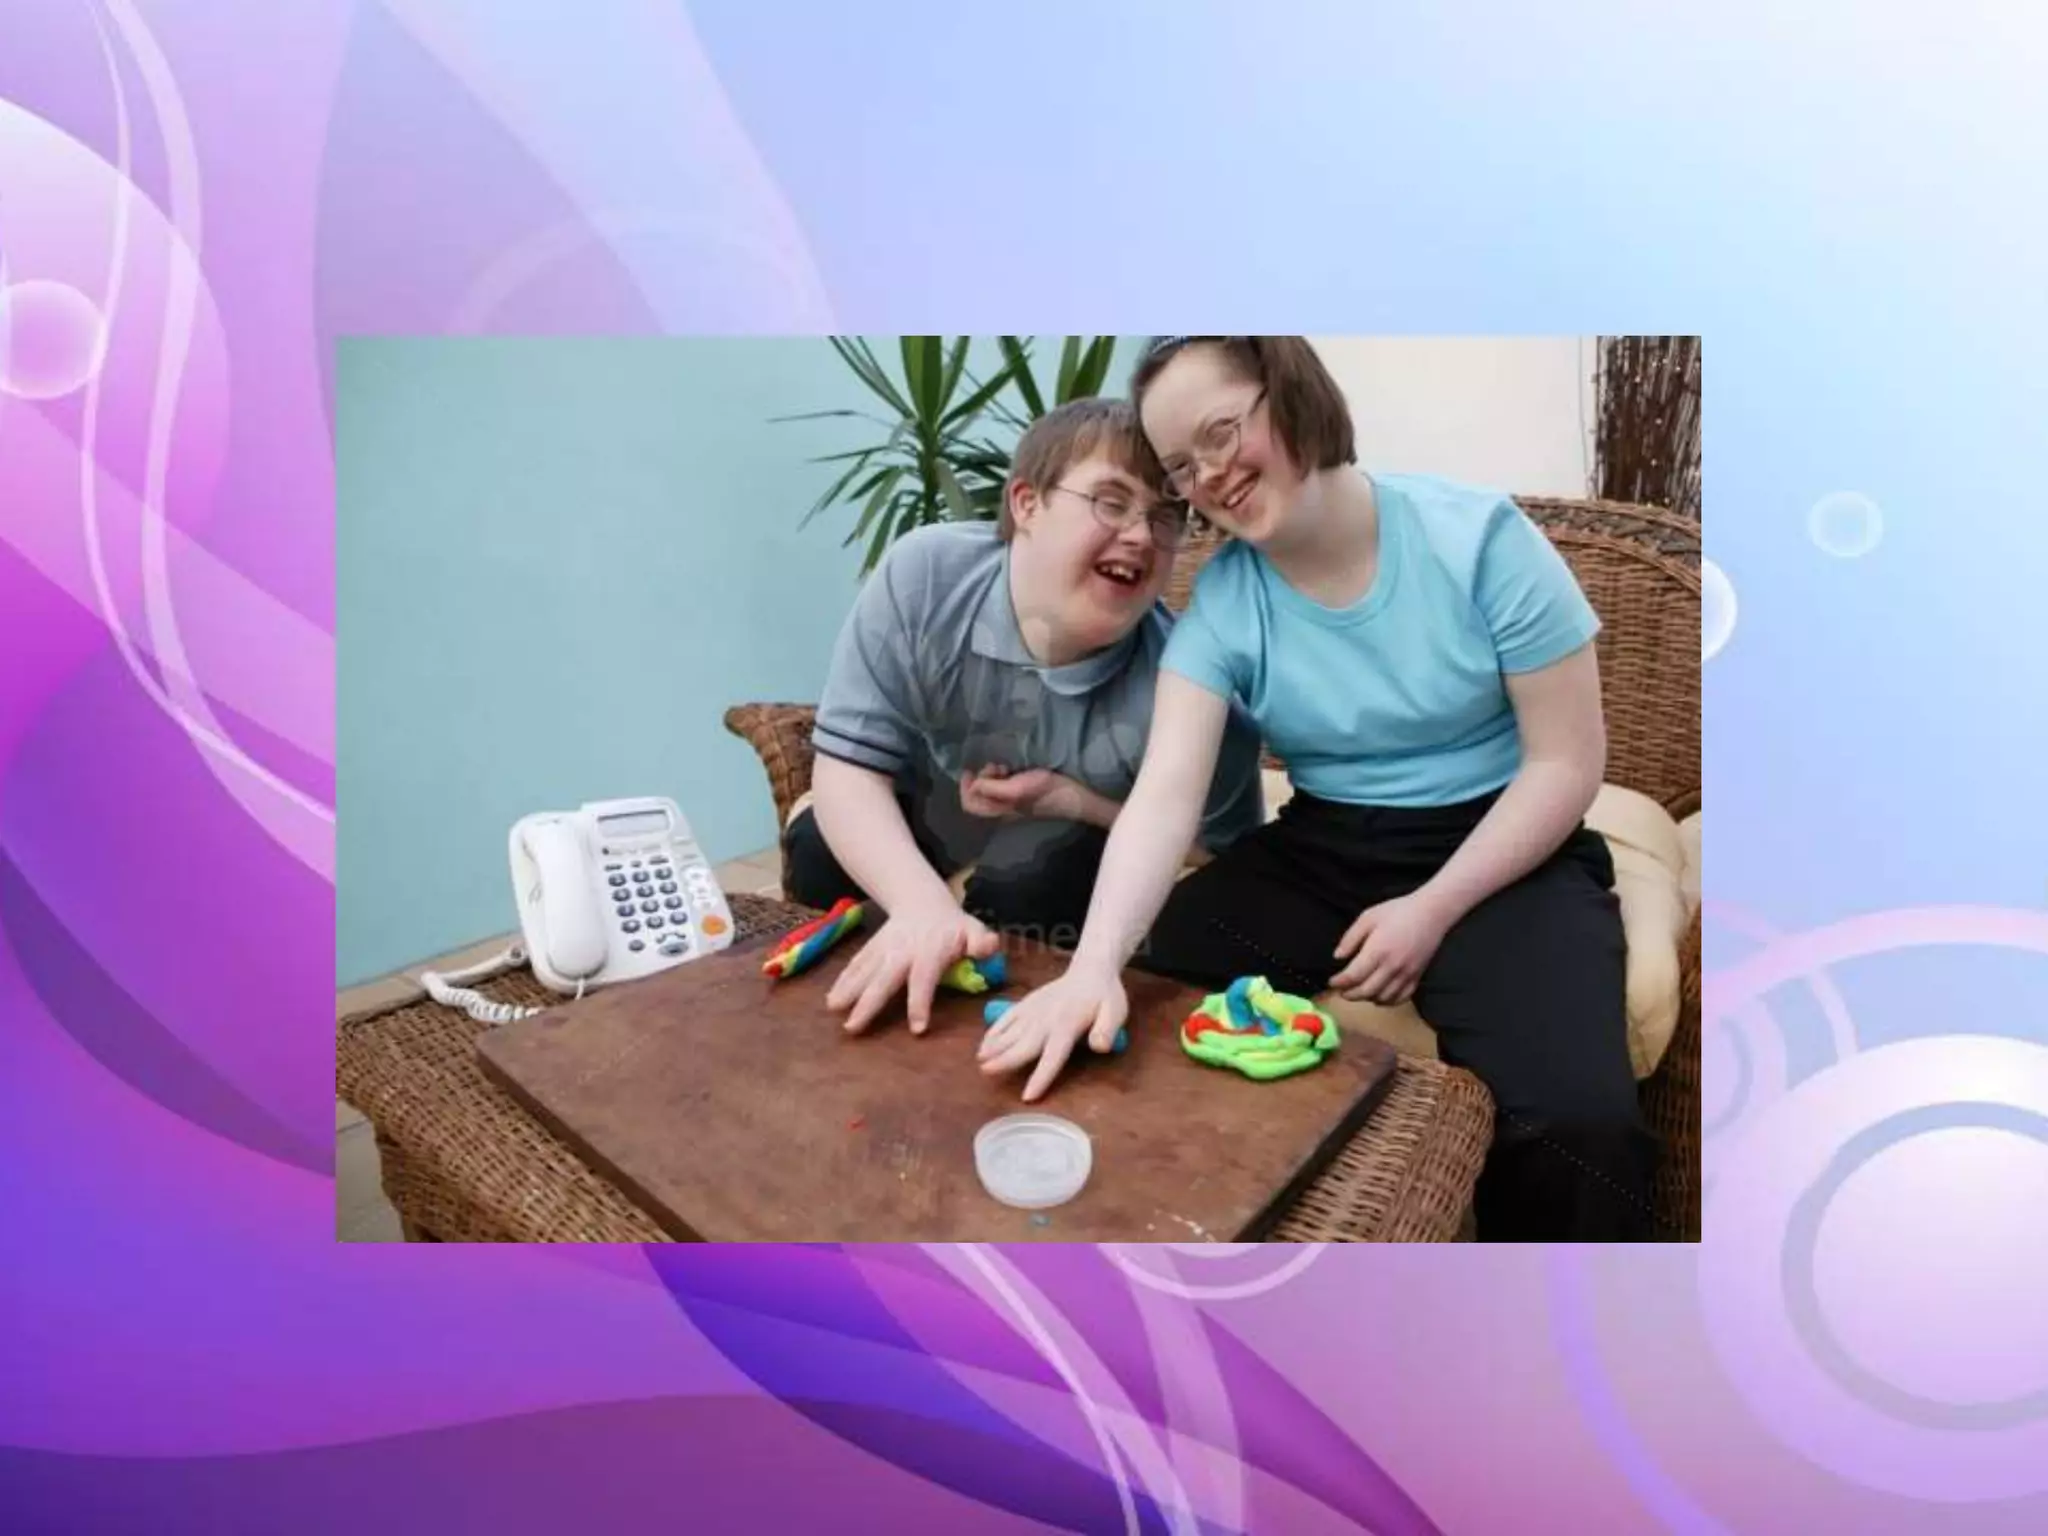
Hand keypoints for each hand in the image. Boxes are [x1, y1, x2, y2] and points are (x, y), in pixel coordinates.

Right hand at [825, 895, 997, 1035]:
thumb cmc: (952, 925)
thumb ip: (981, 941)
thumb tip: (988, 947)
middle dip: (868, 1003)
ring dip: (848, 990)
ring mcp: (884, 949)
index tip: (917, 1027)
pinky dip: (843, 979)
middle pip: (884, 979)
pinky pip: (857, 964)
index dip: (920, 1002)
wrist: (922, 900)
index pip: (924, 979)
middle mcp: (902, 951)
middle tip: (853, 1026)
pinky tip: (832, 998)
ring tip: (834, 1009)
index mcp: (930, 952)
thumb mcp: (973, 929)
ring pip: (865, 971)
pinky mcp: (873, 948)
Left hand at [961, 763, 1070, 820]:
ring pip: (989, 789)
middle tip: (994, 767)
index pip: (969, 804)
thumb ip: (991, 788)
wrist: (1071, 794)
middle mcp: (1001, 808)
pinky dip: (1001, 775)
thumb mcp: (1015, 788)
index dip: (965, 788)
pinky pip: (1001, 785)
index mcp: (998, 811)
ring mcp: (1012, 801)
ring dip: (990, 775)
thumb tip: (973, 785)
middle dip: (980, 778)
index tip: (970, 770)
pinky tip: (1010, 768)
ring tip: (1003, 766)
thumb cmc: (1043, 791)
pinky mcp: (1021, 793)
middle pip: (977, 796)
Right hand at [977, 966, 1128, 1101]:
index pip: (1052, 1056)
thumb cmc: (1105, 997)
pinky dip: (994, 1030)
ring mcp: (1033, 1009)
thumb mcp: (1116, 1011)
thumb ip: (1107, 1030)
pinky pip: (1007, 1017)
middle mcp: (1046, 1019)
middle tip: (986, 1071)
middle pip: (1023, 1044)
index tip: (1027, 1096)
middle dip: (1005, 1059)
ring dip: (995, 1045)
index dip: (1040, 1077)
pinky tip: (984, 1044)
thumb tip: (1099, 1047)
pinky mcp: (1027, 1003)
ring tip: (980, 1060)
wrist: (1091, 971)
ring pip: (1010, 1030)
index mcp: (1067, 1025)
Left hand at [1329, 892, 1452, 1005]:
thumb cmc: (1398, 911)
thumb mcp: (1368, 917)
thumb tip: (1337, 957)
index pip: (1353, 976)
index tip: (1331, 981)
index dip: (1339, 982)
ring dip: (1367, 998)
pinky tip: (1379, 995)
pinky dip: (1387, 1001)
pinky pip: (1401, 998)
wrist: (1431, 912)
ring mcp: (1406, 974)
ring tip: (1358, 991)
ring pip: (1383, 998)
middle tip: (1341, 990)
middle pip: (1366, 991)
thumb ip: (1350, 938)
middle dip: (1349, 994)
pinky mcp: (1417, 977)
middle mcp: (1392, 966)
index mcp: (1377, 950)